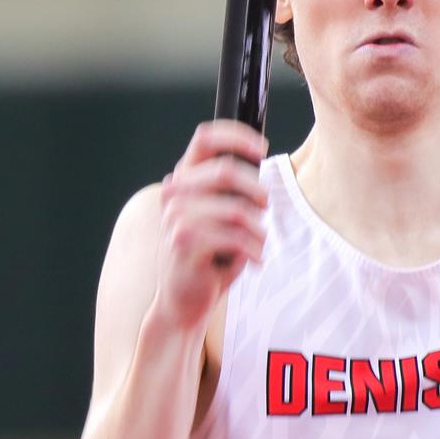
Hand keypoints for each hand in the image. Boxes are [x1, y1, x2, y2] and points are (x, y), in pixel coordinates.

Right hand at [149, 121, 267, 333]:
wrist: (183, 301)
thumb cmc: (208, 257)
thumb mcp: (219, 217)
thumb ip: (230, 192)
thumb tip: (258, 168)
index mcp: (183, 181)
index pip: (205, 139)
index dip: (237, 137)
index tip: (262, 148)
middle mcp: (174, 194)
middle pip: (226, 170)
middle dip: (256, 191)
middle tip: (265, 208)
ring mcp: (175, 218)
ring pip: (236, 210)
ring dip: (258, 231)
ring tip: (259, 245)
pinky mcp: (184, 243)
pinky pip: (235, 237)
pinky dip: (253, 249)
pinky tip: (255, 259)